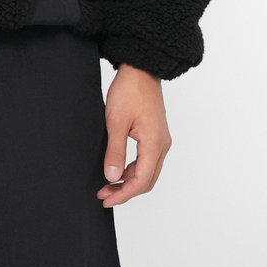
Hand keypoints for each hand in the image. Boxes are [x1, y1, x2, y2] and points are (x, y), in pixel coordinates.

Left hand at [96, 62, 171, 206]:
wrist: (141, 68)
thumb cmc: (130, 90)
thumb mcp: (116, 121)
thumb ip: (115, 151)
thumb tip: (112, 177)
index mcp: (154, 144)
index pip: (140, 181)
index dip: (123, 194)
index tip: (106, 198)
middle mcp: (162, 145)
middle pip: (147, 180)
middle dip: (126, 191)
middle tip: (105, 194)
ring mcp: (161, 139)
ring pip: (148, 171)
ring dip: (129, 181)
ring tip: (109, 184)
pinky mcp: (156, 133)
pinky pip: (148, 160)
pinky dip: (134, 169)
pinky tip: (119, 168)